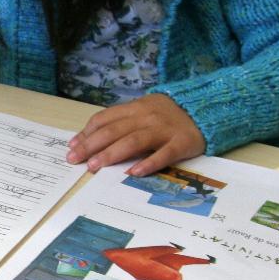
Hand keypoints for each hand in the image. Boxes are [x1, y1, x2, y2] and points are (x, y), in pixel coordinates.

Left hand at [65, 93, 205, 175]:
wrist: (206, 109)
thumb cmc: (168, 114)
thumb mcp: (144, 110)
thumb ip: (120, 121)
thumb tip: (89, 137)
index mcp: (136, 107)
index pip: (105, 119)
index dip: (87, 133)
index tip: (72, 147)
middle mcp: (148, 116)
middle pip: (115, 130)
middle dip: (92, 145)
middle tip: (75, 160)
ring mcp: (165, 129)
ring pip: (134, 141)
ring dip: (112, 154)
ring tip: (95, 166)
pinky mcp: (182, 143)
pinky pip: (163, 154)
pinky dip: (148, 163)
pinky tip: (133, 172)